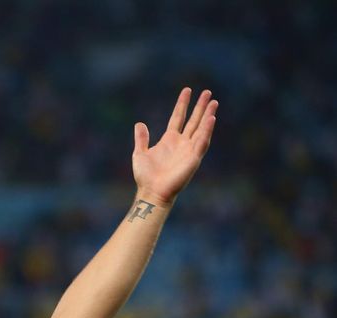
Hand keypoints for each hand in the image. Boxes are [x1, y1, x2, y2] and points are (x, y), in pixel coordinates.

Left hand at [132, 88, 217, 205]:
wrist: (151, 191)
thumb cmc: (146, 176)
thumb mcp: (140, 153)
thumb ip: (141, 139)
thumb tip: (139, 124)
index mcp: (170, 140)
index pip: (178, 117)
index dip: (182, 104)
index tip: (188, 90)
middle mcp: (182, 143)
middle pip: (193, 120)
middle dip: (200, 107)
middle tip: (208, 92)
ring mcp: (189, 150)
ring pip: (201, 129)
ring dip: (207, 115)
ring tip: (213, 102)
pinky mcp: (193, 158)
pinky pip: (202, 142)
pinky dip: (207, 131)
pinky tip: (211, 119)